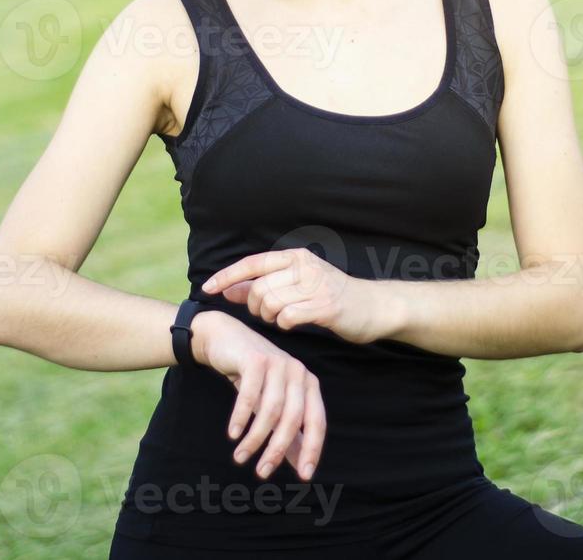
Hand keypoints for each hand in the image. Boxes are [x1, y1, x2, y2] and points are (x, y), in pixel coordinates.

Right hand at [191, 310, 325, 482]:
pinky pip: (250, 395)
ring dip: (255, 438)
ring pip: (270, 410)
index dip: (312, 450)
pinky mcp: (256, 359)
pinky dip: (241, 417)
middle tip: (262, 472)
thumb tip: (301, 466)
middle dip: (277, 449)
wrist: (224, 339)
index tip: (304, 476)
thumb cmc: (252, 376)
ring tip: (240, 456)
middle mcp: (298, 372)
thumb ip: (289, 433)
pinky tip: (233, 434)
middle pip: (293, 419)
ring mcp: (278, 363)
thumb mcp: (272, 404)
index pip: (317, 422)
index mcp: (308, 384)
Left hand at [201, 247, 386, 345]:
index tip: (207, 288)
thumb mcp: (297, 284)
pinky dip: (285, 324)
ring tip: (282, 318)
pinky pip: (288, 317)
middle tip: (267, 314)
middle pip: (259, 288)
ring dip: (270, 317)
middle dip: (255, 307)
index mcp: (295, 257)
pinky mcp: (325, 306)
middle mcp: (304, 266)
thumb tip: (228, 289)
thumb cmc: (331, 296)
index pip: (252, 263)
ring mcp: (316, 285)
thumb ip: (262, 286)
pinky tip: (293, 323)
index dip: (226, 276)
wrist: (374, 307)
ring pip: (270, 304)